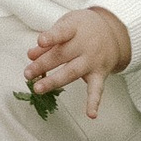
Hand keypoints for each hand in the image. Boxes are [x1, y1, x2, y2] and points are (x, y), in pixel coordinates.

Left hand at [25, 4, 131, 118]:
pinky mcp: (99, 74)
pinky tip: (91, 114)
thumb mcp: (66, 25)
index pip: (62, 32)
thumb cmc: (82, 29)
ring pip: (72, 72)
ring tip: (38, 88)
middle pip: (62, 55)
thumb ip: (49, 40)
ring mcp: (93, 61)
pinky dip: (94, 102)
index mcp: (75, 29)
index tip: (40, 41)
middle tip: (27, 73)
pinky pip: (97, 89)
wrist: (113, 33)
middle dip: (43, 65)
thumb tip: (30, 55)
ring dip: (54, 81)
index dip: (51, 37)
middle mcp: (85, 45)